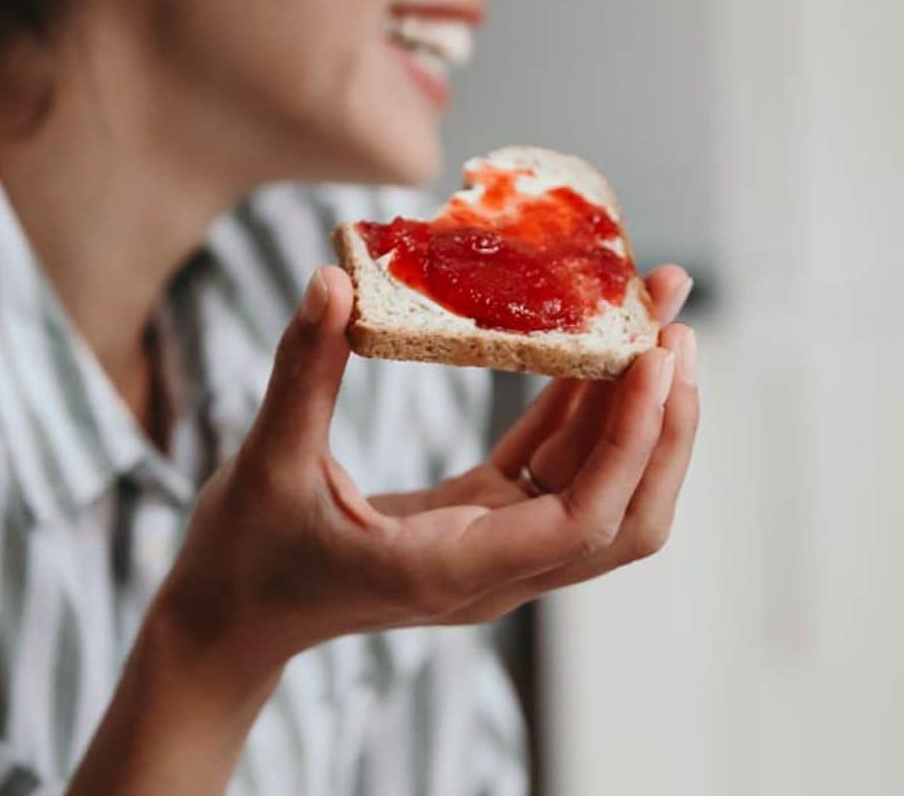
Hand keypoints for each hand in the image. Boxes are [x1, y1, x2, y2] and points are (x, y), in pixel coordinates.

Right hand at [145, 264, 698, 683]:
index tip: (652, 356)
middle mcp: (493, 569)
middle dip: (664, 425)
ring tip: (654, 314)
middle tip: (674, 325)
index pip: (584, 519)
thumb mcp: (266, 462)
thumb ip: (304, 374)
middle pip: (624, 513)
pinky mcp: (481, 522)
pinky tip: (592, 342)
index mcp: (454, 569)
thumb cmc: (244, 557)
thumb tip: (332, 282)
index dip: (632, 440)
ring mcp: (494, 549)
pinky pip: (553, 466)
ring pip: (600, 488)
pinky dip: (581, 408)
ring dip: (636, 409)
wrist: (229, 620)